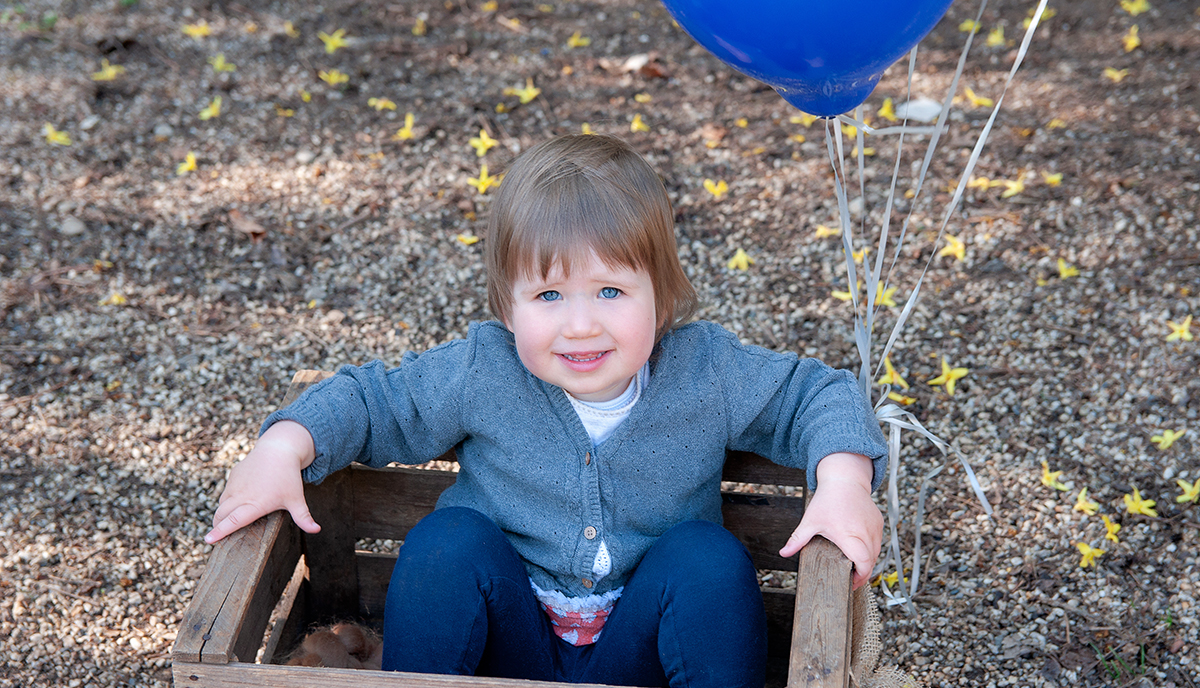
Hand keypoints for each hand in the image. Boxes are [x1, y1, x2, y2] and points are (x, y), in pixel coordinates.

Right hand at [204, 421, 320, 543]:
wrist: (279, 449)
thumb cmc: (288, 476)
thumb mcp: (297, 498)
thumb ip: (304, 517)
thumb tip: (317, 530)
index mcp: (256, 504)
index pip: (234, 521)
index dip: (220, 532)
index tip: (208, 540)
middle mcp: (242, 495)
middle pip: (222, 514)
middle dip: (216, 526)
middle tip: (214, 537)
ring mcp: (235, 484)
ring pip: (221, 504)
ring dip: (220, 514)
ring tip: (222, 523)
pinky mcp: (233, 476)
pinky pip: (225, 492)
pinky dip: (225, 501)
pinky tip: (232, 505)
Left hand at [779, 452, 882, 588]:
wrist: (845, 478)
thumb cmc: (828, 499)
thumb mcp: (810, 521)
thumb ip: (797, 539)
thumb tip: (783, 553)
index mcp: (849, 535)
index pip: (863, 562)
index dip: (860, 576)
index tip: (851, 583)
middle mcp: (866, 532)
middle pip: (871, 562)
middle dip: (862, 573)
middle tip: (851, 579)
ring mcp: (874, 528)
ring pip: (877, 553)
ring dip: (868, 562)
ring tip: (855, 567)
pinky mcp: (878, 523)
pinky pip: (878, 542)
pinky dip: (871, 550)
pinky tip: (860, 551)